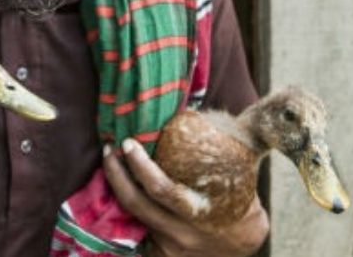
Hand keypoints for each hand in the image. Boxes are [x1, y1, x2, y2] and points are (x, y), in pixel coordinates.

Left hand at [103, 139, 268, 256]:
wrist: (243, 251)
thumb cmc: (242, 208)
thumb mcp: (242, 179)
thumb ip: (230, 148)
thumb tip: (220, 110)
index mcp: (200, 212)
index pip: (160, 190)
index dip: (139, 166)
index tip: (128, 144)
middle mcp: (180, 232)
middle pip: (135, 203)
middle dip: (116, 174)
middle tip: (110, 149)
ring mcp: (168, 247)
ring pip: (132, 217)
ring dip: (117, 189)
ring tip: (112, 164)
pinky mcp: (161, 255)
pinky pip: (136, 232)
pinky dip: (126, 211)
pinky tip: (122, 190)